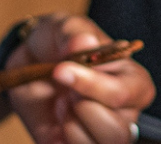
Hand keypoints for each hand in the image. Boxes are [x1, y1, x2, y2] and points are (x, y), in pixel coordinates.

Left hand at [7, 14, 154, 143]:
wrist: (29, 61)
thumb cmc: (58, 42)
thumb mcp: (64, 26)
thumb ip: (75, 33)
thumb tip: (83, 43)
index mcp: (132, 82)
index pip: (124, 94)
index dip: (92, 85)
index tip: (62, 69)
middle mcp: (123, 113)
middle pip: (118, 132)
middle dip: (82, 109)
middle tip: (65, 89)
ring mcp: (100, 133)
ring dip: (71, 125)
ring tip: (61, 104)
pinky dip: (61, 138)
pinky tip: (56, 120)